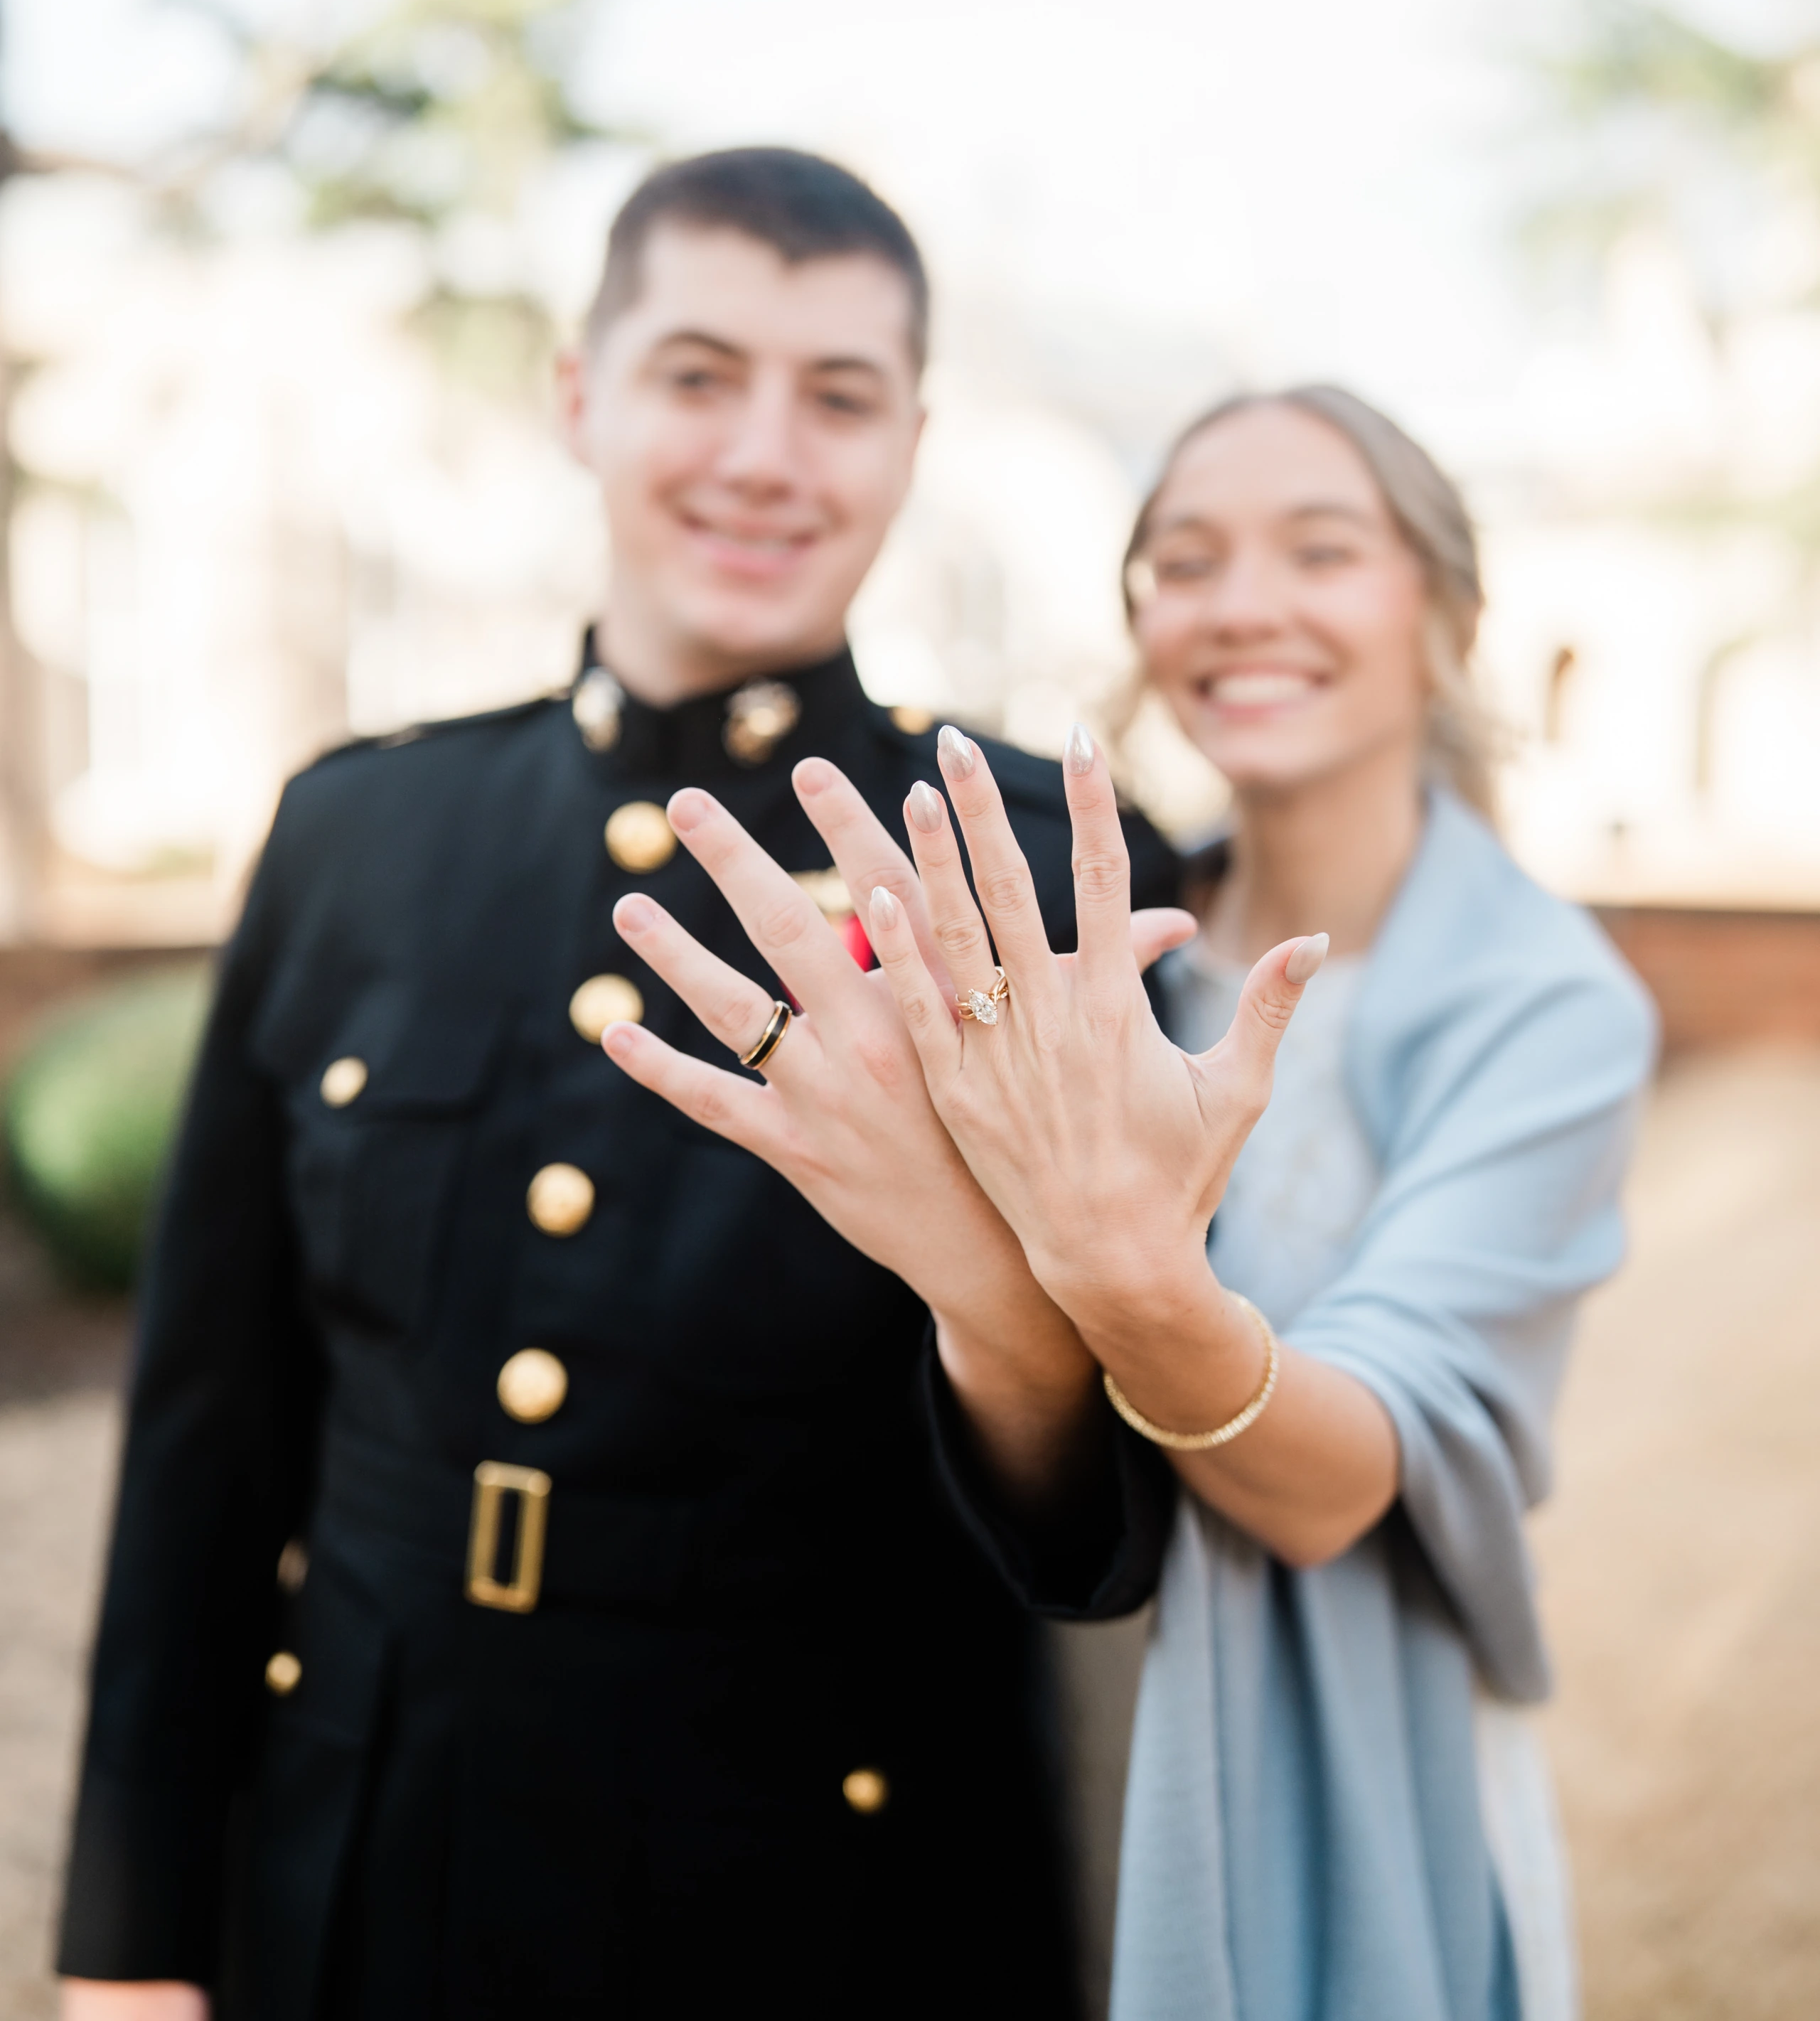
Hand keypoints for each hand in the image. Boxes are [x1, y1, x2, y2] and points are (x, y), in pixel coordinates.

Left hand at [597, 758, 1193, 1499]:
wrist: (1062, 1260)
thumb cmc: (1109, 1155)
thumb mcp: (1129, 1054)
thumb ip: (1144, 971)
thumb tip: (1211, 926)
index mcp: (963, 1000)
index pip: (917, 884)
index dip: (886, 819)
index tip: (857, 760)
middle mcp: (895, 1032)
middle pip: (814, 920)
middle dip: (764, 848)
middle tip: (718, 788)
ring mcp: (841, 1091)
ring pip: (743, 1006)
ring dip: (680, 951)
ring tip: (629, 899)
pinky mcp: (804, 1149)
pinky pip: (720, 1103)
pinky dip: (665, 1069)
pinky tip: (614, 1028)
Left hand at [865, 722, 1323, 1340]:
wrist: (1115, 1267)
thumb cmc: (1183, 1177)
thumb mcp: (1239, 1092)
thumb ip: (1270, 1008)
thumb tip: (1318, 938)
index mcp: (1121, 1011)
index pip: (1106, 883)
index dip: (1091, 807)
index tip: (1077, 739)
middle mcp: (1054, 1022)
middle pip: (1014, 892)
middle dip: (986, 810)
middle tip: (959, 741)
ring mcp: (999, 1057)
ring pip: (958, 939)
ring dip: (933, 861)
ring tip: (914, 791)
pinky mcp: (958, 1094)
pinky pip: (922, 1010)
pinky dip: (898, 954)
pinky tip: (873, 897)